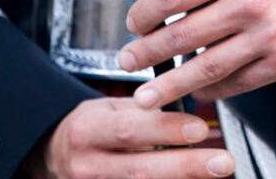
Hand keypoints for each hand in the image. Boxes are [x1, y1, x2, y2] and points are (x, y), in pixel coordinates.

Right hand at [25, 97, 234, 178]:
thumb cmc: (90, 127)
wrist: (51, 156)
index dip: (166, 130)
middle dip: (187, 166)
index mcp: (88, 131)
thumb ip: (144, 111)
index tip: (200, 129)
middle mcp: (88, 167)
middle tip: (224, 162)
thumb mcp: (108, 107)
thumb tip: (188, 105)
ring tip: (216, 175)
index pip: (130, 129)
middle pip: (141, 170)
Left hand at [119, 0, 275, 109]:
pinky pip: (238, 84)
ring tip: (148, 95)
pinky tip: (200, 92)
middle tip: (128, 62)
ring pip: (204, 68)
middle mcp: (250, 3)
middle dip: (146, 53)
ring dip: (170, 84)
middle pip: (181, 35)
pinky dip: (214, 90)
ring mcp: (267, 37)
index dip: (144, 11)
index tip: (134, 21)